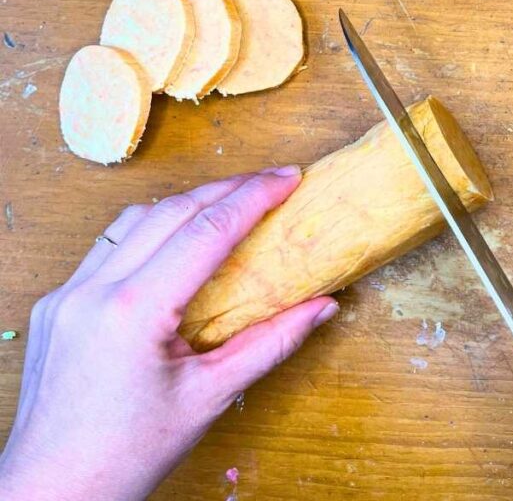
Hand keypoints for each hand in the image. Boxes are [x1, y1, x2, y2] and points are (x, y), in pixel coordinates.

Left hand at [0, 167, 337, 500]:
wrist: (54, 493)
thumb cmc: (127, 454)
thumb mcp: (210, 397)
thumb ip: (271, 343)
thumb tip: (322, 307)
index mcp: (133, 312)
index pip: (205, 231)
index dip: (252, 197)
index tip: (288, 178)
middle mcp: (93, 291)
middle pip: (169, 211)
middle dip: (225, 188)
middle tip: (270, 181)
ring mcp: (68, 294)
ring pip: (133, 221)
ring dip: (185, 204)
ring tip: (229, 204)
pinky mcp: (58, 305)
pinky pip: (108, 248)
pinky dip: (150, 232)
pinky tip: (177, 244)